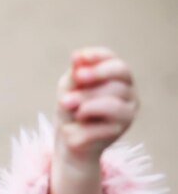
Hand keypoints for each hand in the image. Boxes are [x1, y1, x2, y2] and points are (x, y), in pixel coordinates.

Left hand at [55, 47, 137, 162]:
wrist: (68, 136)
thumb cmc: (71, 106)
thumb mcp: (69, 87)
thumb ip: (75, 74)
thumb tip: (77, 57)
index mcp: (119, 77)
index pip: (115, 62)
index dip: (98, 58)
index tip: (77, 59)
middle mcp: (129, 93)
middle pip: (116, 81)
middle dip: (87, 88)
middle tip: (64, 98)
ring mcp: (128, 112)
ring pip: (112, 105)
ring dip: (84, 107)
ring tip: (69, 110)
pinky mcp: (119, 131)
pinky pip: (101, 128)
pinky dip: (82, 128)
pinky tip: (75, 129)